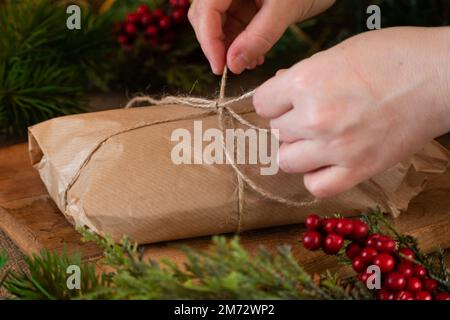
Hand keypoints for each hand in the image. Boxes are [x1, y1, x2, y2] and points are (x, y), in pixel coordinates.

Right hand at [188, 0, 334, 73]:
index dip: (209, 41)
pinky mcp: (244, 1)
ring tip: (249, 63)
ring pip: (217, 23)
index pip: (206, 11)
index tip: (220, 68)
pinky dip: (241, 42)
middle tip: (231, 69)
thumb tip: (233, 65)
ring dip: (229, 47)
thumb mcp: (284, 9)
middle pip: (204, 16)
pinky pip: (233, 24)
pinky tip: (255, 55)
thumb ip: (258, 37)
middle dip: (216, 44)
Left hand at [253, 27, 449, 197]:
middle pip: (276, 132)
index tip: (287, 102)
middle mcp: (314, 117)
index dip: (274, 102)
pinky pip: (316, 186)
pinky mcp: (358, 169)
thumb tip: (279, 86)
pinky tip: (327, 163)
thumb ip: (304, 74)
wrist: (440, 77)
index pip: (262, 104)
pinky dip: (316, 177)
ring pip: (287, 161)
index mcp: (305, 82)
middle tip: (312, 116)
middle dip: (289, 123)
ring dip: (298, 151)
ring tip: (318, 140)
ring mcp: (335, 147)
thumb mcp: (338, 53)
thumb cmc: (394, 57)